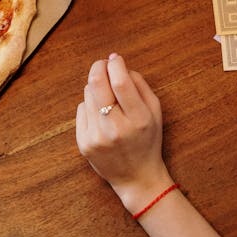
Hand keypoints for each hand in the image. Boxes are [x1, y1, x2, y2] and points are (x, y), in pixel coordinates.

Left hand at [75, 53, 173, 213]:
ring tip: (107, 97)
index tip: (115, 59)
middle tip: (103, 64)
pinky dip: (89, 105)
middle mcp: (116, 128)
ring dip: (96, 87)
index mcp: (139, 119)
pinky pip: (81, 109)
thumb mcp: (155, 112)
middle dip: (98, 67)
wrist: (137, 177)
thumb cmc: (147, 140)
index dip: (115, 65)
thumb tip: (119, 63)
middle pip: (97, 84)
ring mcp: (97, 137)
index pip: (121, 82)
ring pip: (88, 94)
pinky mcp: (84, 143)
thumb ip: (140, 85)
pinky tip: (101, 115)